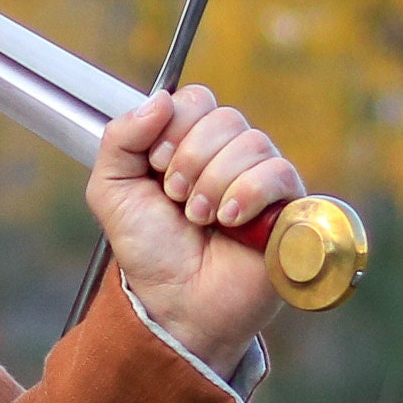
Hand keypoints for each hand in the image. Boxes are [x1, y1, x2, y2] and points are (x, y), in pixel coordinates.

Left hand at [86, 83, 303, 374]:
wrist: (174, 303)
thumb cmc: (149, 251)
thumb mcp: (112, 191)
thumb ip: (119, 139)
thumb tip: (160, 99)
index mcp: (191, 144)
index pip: (195, 99)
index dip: (173, 128)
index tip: (155, 167)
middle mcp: (231, 155)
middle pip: (224, 117)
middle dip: (189, 159)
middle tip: (176, 198)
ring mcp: (263, 179)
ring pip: (251, 143)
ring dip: (212, 184)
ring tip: (200, 218)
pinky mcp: (290, 205)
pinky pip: (278, 173)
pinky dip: (246, 195)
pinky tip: (229, 222)